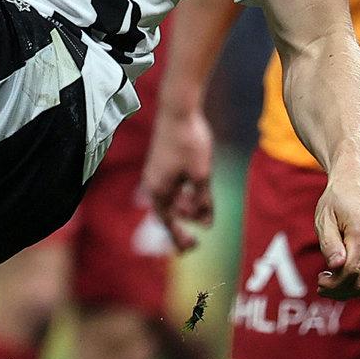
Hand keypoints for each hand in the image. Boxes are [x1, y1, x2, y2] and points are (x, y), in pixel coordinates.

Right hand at [143, 105, 214, 250]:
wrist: (178, 110)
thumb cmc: (189, 142)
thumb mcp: (202, 176)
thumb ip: (203, 202)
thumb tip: (206, 224)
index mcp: (158, 189)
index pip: (167, 222)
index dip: (179, 237)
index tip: (191, 248)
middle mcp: (153, 182)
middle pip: (168, 211)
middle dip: (186, 219)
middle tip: (203, 224)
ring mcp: (156, 171)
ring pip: (171, 198)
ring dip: (186, 205)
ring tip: (203, 205)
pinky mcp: (161, 162)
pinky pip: (171, 186)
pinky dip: (183, 192)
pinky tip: (197, 188)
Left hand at [313, 158, 359, 297]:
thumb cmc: (338, 199)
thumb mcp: (324, 217)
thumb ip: (329, 242)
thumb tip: (337, 266)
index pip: (352, 270)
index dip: (335, 283)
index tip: (320, 282)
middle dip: (342, 290)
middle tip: (323, 286)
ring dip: (351, 287)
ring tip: (332, 277)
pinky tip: (348, 269)